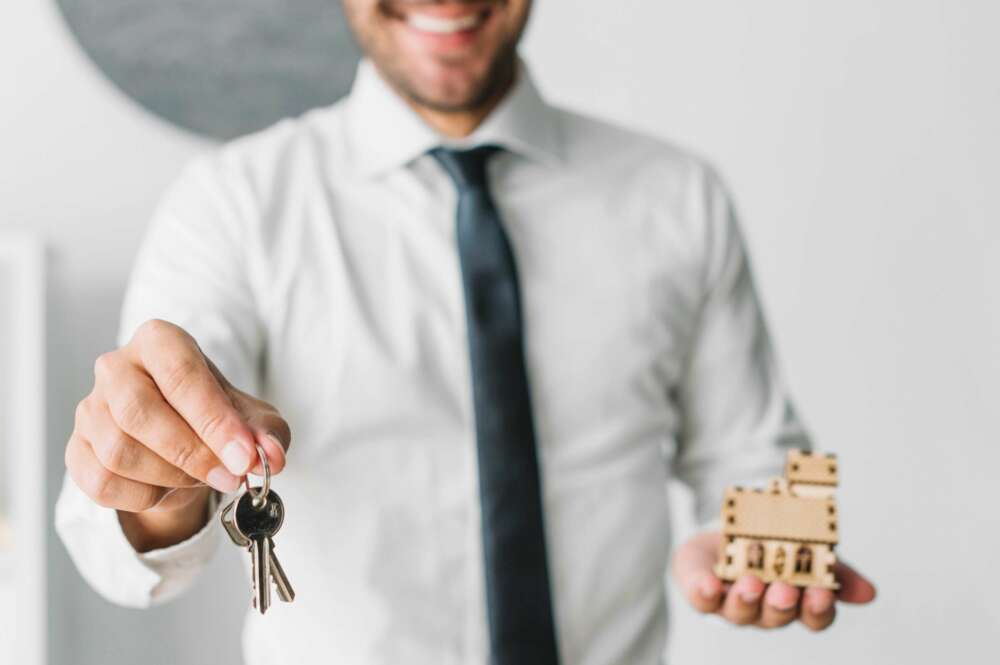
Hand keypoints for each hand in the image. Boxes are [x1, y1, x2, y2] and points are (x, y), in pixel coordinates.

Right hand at [65, 319, 290, 549]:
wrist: (178, 440)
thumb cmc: (214, 417)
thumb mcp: (251, 418)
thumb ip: (267, 433)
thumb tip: (272, 456)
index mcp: (160, 341)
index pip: (181, 375)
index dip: (214, 421)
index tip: (244, 457)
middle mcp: (116, 367)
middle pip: (140, 413)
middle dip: (191, 454)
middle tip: (230, 477)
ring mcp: (90, 408)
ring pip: (119, 452)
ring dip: (170, 477)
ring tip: (200, 477)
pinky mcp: (76, 449)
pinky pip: (102, 483)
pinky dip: (143, 497)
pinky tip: (167, 487)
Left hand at [672, 531, 875, 629]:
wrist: (732, 527)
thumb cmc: (776, 544)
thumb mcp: (810, 549)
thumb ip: (836, 570)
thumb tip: (870, 594)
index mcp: (796, 603)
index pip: (813, 616)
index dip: (818, 609)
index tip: (821, 594)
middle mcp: (764, 609)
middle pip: (776, 617)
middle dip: (781, 604)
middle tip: (784, 590)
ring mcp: (731, 602)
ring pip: (740, 611)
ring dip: (746, 599)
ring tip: (750, 584)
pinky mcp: (701, 589)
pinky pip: (702, 598)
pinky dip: (704, 592)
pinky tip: (709, 584)